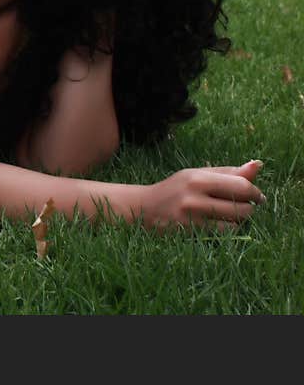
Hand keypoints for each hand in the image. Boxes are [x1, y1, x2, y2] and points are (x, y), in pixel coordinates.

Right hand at [142, 160, 264, 230]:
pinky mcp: (191, 235)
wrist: (143, 209)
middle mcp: (194, 198)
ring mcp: (192, 219)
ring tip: (232, 216)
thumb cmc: (175, 189)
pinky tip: (220, 225)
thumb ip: (227, 172)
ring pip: (235, 225)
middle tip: (246, 207)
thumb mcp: (197, 175)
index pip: (241, 185)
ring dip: (240, 222)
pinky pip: (223, 236)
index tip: (258, 196)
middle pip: (242, 207)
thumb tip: (258, 165)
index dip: (255, 192)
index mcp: (197, 178)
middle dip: (250, 209)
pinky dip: (228, 231)